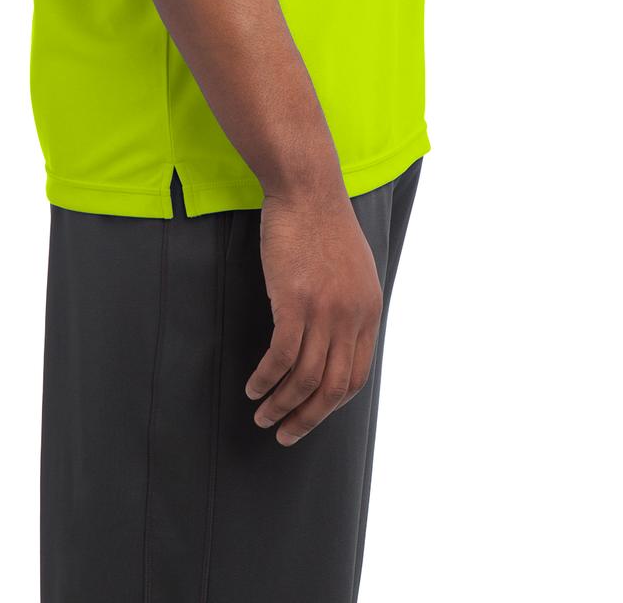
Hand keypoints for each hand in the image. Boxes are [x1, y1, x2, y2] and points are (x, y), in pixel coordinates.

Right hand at [244, 183, 383, 446]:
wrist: (307, 188)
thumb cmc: (323, 223)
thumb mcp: (353, 268)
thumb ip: (351, 303)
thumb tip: (338, 336)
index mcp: (368, 311)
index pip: (355, 377)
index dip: (330, 403)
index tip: (310, 415)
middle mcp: (351, 317)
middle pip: (331, 387)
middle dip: (307, 418)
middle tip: (284, 434)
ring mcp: (324, 311)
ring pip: (304, 379)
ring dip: (281, 405)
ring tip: (262, 414)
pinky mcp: (294, 302)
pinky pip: (280, 358)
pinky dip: (266, 379)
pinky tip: (253, 386)